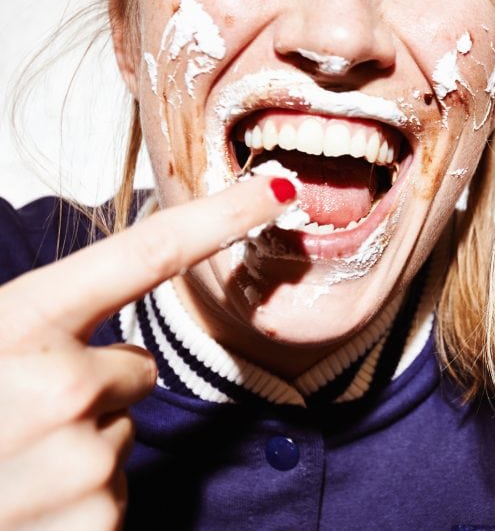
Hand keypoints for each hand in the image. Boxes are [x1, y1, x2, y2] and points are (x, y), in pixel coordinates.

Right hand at [0, 177, 294, 529]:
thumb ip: (31, 329)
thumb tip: (101, 345)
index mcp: (20, 325)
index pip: (144, 255)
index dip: (218, 218)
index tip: (274, 188)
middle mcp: (63, 386)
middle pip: (134, 372)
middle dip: (88, 391)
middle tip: (13, 420)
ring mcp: (83, 460)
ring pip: (120, 438)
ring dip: (75, 450)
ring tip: (5, 472)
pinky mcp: (97, 521)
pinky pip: (114, 495)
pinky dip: (76, 505)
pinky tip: (22, 509)